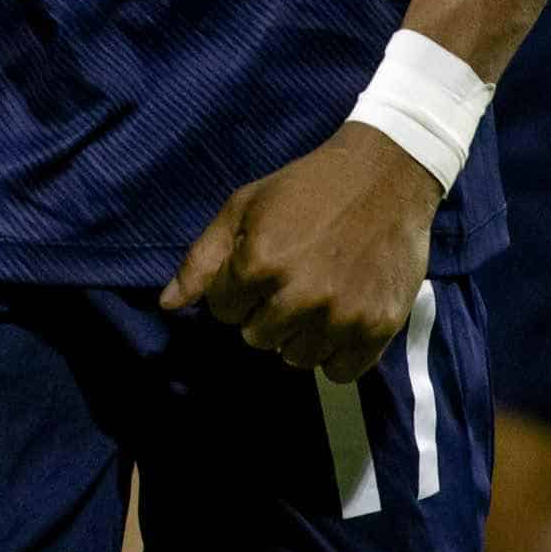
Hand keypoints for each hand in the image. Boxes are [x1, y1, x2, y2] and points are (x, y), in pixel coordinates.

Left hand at [160, 124, 441, 379]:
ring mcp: (343, 315)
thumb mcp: (242, 208)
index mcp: (260, 262)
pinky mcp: (379, 328)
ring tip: (311, 301)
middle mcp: (301, 295)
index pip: (222, 310)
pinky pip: (341, 372)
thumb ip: (201, 260)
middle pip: (256, 337)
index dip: (234, 290)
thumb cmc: (304, 189)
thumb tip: (167, 305)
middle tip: (286, 283)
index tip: (256, 269)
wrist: (383, 179)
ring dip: (297, 337)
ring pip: (297, 359)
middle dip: (262, 314)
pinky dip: (334, 355)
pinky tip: (335, 323)